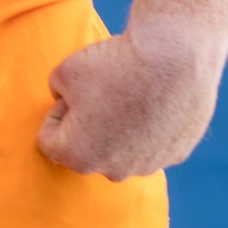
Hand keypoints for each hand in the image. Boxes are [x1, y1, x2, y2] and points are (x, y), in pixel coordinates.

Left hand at [37, 16, 225, 176]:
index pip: (50, 140)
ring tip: (134, 93)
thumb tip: (66, 100)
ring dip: (122, 127)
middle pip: (89, 150)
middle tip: (106, 91)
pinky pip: (154, 143)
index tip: (75, 92)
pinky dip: (152, 125)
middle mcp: (113, 171)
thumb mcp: (64, 71)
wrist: (175, 56)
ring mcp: (148, 165)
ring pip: (124, 149)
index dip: (58, 111)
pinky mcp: (177, 154)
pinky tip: (158, 99)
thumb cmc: (115, 64)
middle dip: (90, 126)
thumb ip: (56, 91)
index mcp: (79, 156)